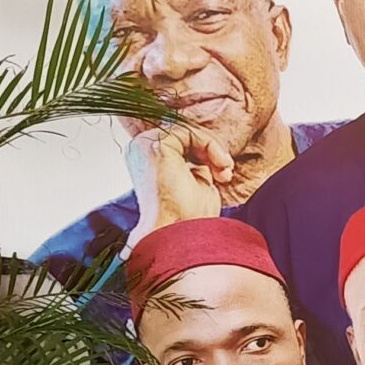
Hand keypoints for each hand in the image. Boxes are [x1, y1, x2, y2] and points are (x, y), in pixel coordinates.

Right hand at [124, 124, 236, 244]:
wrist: (182, 233)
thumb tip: (205, 146)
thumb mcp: (196, 180)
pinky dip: (211, 146)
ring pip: (189, 130)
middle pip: (185, 133)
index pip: (181, 141)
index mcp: (145, 159)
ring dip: (214, 149)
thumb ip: (196, 160)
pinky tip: (219, 166)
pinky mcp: (155, 146)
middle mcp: (139, 149)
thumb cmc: (189, 215)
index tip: (224, 174)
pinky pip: (190, 132)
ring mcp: (143, 146)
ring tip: (224, 172)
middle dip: (211, 150)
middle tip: (226, 172)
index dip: (206, 152)